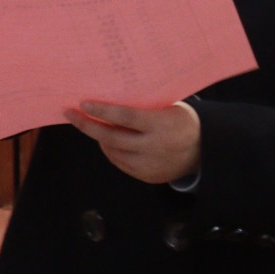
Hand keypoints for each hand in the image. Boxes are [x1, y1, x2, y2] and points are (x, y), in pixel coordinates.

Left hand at [65, 100, 200, 184]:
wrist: (203, 150)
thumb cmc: (182, 121)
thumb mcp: (169, 107)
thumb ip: (145, 106)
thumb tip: (112, 97)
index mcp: (160, 125)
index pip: (125, 117)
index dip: (102, 111)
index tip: (83, 104)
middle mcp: (153, 147)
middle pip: (112, 137)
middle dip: (88, 126)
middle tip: (71, 115)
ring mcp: (149, 165)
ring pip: (113, 152)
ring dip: (99, 139)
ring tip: (90, 125)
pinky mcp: (147, 176)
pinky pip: (121, 163)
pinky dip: (111, 151)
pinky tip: (107, 141)